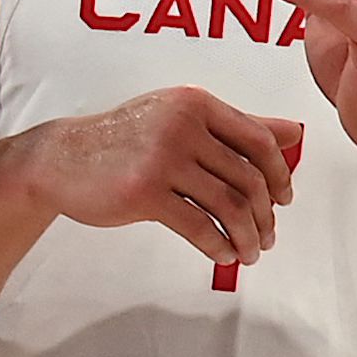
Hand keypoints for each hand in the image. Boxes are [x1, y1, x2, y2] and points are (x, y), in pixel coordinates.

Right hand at [24, 86, 301, 267]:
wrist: (62, 158)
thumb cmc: (126, 139)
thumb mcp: (181, 119)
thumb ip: (238, 125)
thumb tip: (294, 133)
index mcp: (194, 103)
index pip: (259, 140)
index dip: (280, 175)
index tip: (283, 199)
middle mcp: (181, 124)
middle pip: (248, 179)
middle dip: (265, 216)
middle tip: (266, 236)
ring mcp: (161, 157)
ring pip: (229, 206)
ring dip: (248, 236)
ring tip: (249, 252)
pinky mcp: (143, 191)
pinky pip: (199, 227)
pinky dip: (219, 246)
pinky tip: (222, 254)